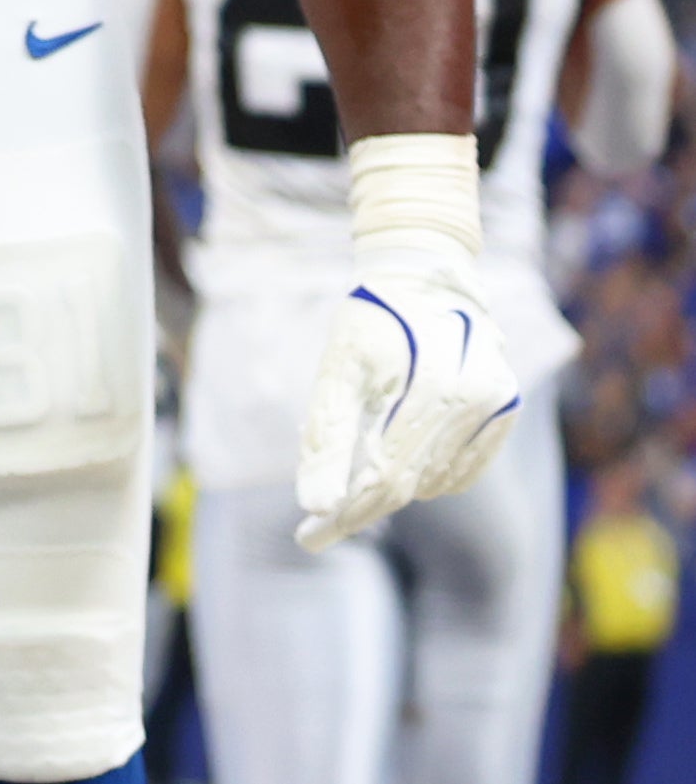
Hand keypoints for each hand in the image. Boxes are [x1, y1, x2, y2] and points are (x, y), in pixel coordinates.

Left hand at [297, 149, 518, 548]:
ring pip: (434, 481)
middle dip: (358, 510)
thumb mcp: (336, 370)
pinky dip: (428, 475)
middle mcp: (471, 401)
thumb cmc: (369, 323)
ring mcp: (496, 407)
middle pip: (407, 484)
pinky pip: (463, 470)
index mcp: (425, 389)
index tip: (307, 538)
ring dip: (393, 485)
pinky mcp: (507, 410)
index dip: (344, 514)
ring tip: (356, 470)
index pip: (381, 477)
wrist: (427, 275)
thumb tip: (315, 504)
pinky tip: (402, 458)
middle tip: (316, 531)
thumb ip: (327, 437)